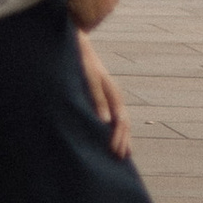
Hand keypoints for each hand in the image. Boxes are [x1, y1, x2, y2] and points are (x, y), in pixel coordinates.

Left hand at [79, 38, 132, 155]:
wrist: (79, 44)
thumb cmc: (83, 62)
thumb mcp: (90, 80)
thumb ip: (98, 100)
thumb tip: (105, 123)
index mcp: (113, 94)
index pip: (121, 121)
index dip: (119, 138)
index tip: (115, 153)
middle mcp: (115, 96)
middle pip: (124, 123)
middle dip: (123, 141)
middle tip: (121, 159)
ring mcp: (110, 96)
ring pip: (121, 121)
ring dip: (122, 137)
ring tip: (123, 152)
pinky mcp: (103, 96)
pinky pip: (114, 116)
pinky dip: (115, 129)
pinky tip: (110, 135)